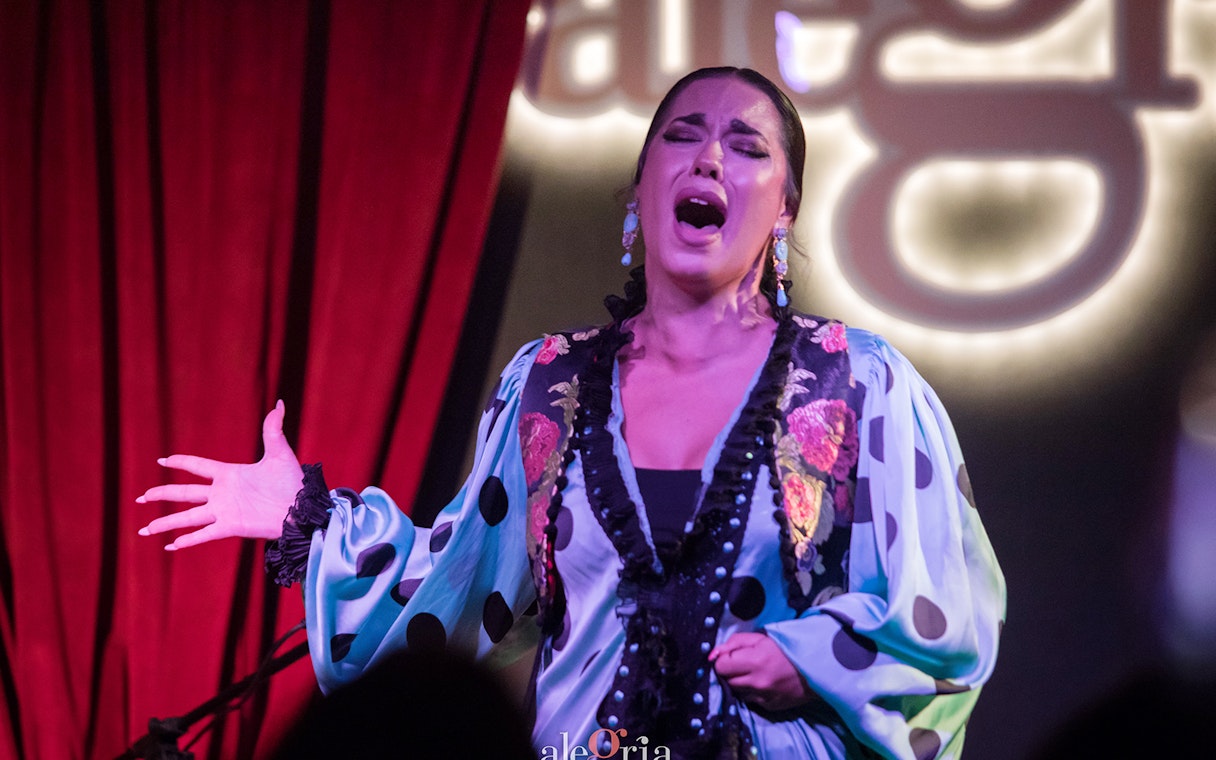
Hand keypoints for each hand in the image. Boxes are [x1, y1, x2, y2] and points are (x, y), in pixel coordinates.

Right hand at [136, 400, 304, 549]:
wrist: (303, 508)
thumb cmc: (293, 482)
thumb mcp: (280, 453)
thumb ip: (273, 430)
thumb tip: (280, 403)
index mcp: (229, 474)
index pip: (198, 466)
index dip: (180, 462)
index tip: (161, 461)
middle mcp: (222, 493)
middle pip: (183, 493)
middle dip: (161, 494)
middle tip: (141, 497)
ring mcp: (224, 511)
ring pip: (187, 517)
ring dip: (165, 523)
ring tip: (144, 529)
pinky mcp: (230, 527)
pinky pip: (203, 534)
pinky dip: (187, 540)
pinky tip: (170, 547)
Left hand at [709, 632, 814, 711]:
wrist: (814, 668)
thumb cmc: (786, 649)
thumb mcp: (759, 638)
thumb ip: (733, 643)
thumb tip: (712, 656)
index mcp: (754, 661)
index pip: (720, 667)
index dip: (723, 660)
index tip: (731, 657)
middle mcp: (756, 683)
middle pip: (726, 681)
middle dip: (730, 672)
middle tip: (742, 664)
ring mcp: (763, 697)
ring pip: (736, 692)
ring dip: (739, 683)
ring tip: (752, 673)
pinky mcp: (768, 707)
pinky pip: (749, 700)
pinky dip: (750, 692)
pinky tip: (761, 683)